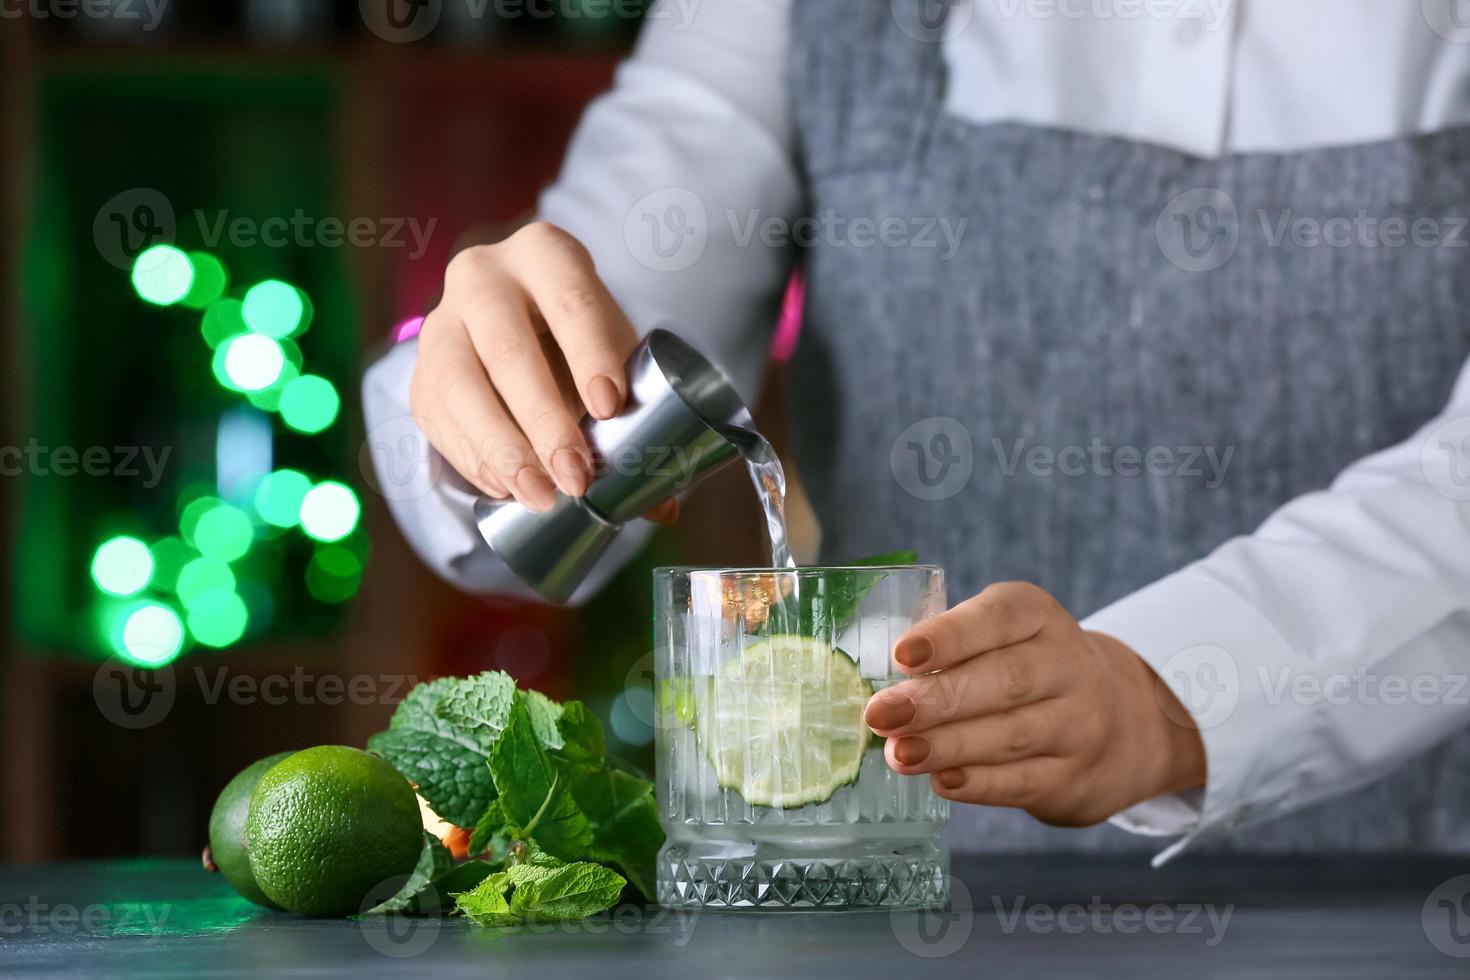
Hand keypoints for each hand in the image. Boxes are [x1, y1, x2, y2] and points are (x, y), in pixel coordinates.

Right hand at [410, 222, 677, 523]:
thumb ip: (642, 411)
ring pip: (461, 388)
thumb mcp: (613, 350)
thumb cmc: (579, 337)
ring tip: (542, 497)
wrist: (518, 324)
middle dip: (544, 422)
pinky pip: (439, 420)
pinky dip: (475, 460)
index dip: (590, 355)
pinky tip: (508, 489)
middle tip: (577, 477)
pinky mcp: (420, 373)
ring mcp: (441, 323)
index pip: (570, 301)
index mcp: (544, 254)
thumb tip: (665, 503)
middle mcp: (481, 276)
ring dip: (503, 451)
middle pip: (508, 349)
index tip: (610, 408)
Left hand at [863, 582, 1205, 825]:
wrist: (1116, 721)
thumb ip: (949, 648)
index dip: (950, 636)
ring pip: (1012, 734)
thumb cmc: (1024, 669)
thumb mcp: (1002, 637)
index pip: (999, 616)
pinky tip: (940, 780)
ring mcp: (1080, 723)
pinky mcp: (1074, 776)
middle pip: (1005, 680)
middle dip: (937, 699)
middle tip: (881, 714)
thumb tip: (875, 681)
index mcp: (1038, 615)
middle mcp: (1068, 664)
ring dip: (948, 746)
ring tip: (899, 753)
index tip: (901, 655)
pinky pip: (1023, 781)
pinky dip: (977, 783)